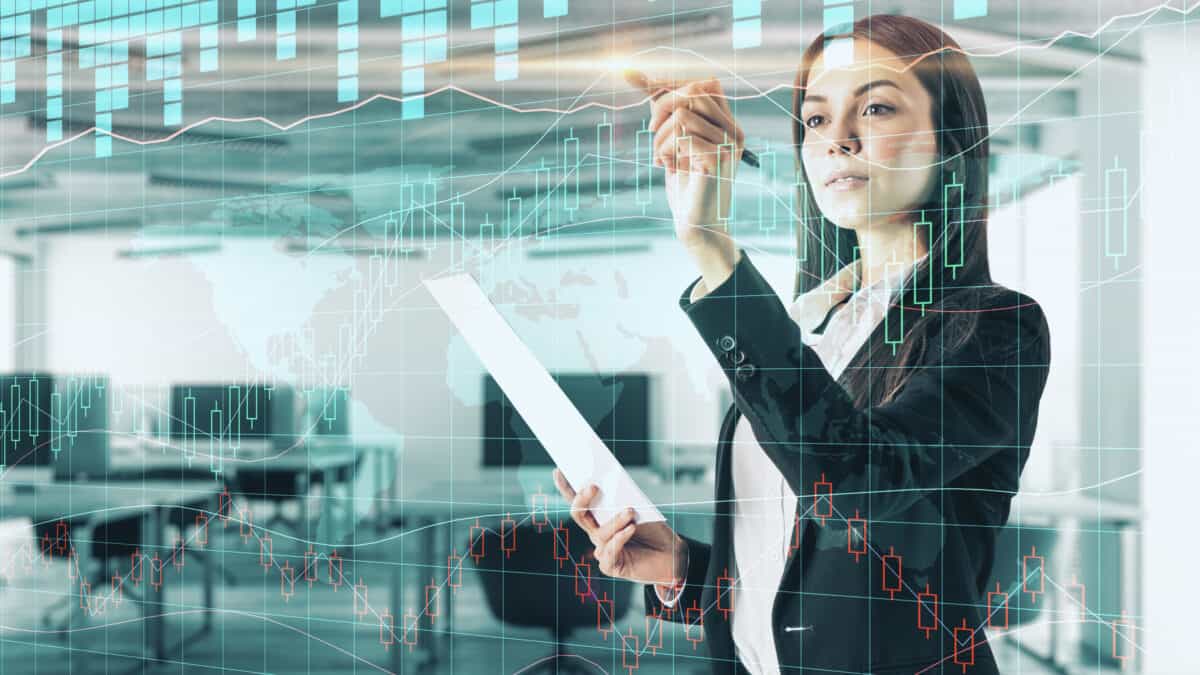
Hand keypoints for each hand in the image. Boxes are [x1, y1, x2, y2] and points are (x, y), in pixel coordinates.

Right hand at [553, 469, 687, 585]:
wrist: (671, 554)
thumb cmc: (653, 529)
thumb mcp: (638, 507)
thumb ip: (622, 499)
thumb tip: (612, 484)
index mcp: (599, 516)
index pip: (579, 500)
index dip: (566, 487)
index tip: (559, 470)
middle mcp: (596, 532)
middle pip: (579, 515)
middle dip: (582, 499)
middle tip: (594, 486)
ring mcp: (602, 549)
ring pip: (599, 533)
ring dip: (615, 520)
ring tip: (630, 512)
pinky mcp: (610, 566)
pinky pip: (609, 552)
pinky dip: (620, 538)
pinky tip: (630, 529)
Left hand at [627, 72, 741, 259]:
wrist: (695, 224)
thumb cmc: (683, 183)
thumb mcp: (669, 137)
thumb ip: (657, 106)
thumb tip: (629, 71)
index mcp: (727, 123)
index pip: (707, 82)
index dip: (675, 84)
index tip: (646, 91)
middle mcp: (734, 130)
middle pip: (694, 90)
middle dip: (662, 108)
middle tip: (652, 134)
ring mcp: (728, 144)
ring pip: (684, 113)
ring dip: (661, 136)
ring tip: (661, 158)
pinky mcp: (717, 159)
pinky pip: (682, 136)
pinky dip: (666, 150)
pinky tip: (669, 168)